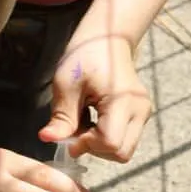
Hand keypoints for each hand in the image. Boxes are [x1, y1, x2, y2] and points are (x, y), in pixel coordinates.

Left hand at [39, 32, 151, 161]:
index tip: (69, 134)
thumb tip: (47, 139)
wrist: (107, 38)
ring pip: (123, 151)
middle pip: (121, 153)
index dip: (87, 145)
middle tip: (76, 130)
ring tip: (84, 123)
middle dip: (94, 149)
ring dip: (99, 145)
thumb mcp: (66, 85)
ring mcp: (143, 114)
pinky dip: (105, 139)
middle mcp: (139, 111)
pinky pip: (124, 140)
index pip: (110, 142)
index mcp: (123, 101)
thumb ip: (61, 117)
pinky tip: (92, 120)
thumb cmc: (85, 55)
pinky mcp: (140, 116)